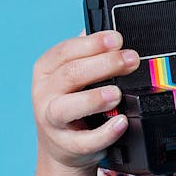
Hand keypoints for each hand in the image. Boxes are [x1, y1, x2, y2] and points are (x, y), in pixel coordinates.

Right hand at [31, 31, 139, 170]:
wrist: (62, 145)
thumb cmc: (72, 102)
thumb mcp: (74, 75)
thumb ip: (88, 53)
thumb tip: (111, 30)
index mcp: (46, 69)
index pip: (65, 50)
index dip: (92, 43)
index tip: (117, 38)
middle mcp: (45, 93)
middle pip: (71, 74)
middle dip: (103, 65)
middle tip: (130, 60)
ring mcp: (52, 121)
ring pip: (68, 107)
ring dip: (94, 98)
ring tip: (117, 93)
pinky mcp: (66, 146)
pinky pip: (85, 141)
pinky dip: (105, 133)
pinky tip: (121, 122)